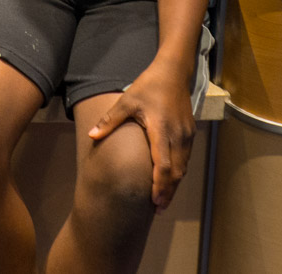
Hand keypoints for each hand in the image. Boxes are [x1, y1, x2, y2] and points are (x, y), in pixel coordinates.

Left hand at [87, 65, 196, 211]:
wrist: (173, 73)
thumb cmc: (148, 86)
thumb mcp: (126, 101)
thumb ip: (110, 121)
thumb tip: (91, 135)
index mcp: (161, 129)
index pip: (164, 164)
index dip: (160, 185)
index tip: (154, 201)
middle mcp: (178, 135)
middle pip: (176, 171)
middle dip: (167, 192)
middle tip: (157, 208)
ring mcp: (186, 135)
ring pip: (183, 167)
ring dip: (173, 184)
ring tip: (162, 200)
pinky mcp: (190, 133)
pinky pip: (186, 158)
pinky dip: (178, 172)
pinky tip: (169, 179)